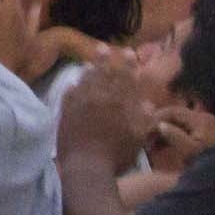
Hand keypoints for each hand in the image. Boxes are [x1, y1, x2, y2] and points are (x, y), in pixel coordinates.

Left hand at [56, 54, 154, 169]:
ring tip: (89, 62)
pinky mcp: (66, 112)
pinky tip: (73, 84)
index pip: (125, 78)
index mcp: (120, 102)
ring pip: (85, 81)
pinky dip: (73, 87)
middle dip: (105, 59)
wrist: (87, 168)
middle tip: (102, 46)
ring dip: (88, 70)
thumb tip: (148, 103)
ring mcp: (81, 103)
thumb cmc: (116, 156)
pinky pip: (69, 94)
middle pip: (103, 74)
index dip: (127, 64)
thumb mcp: (138, 139)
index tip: (129, 52)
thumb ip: (144, 119)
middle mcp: (100, 97)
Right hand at [145, 104, 214, 171]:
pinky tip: (158, 149)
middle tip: (145, 140)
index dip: (157, 119)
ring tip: (149, 147)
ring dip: (162, 134)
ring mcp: (202, 127)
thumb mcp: (191, 151)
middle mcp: (202, 119)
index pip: (173, 112)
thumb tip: (161, 125)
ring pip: (176, 125)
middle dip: (158, 127)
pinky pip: (181, 133)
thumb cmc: (209, 163)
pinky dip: (169, 139)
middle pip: (174, 118)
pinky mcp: (201, 137)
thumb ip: (175, 137)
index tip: (144, 131)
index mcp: (200, 119)